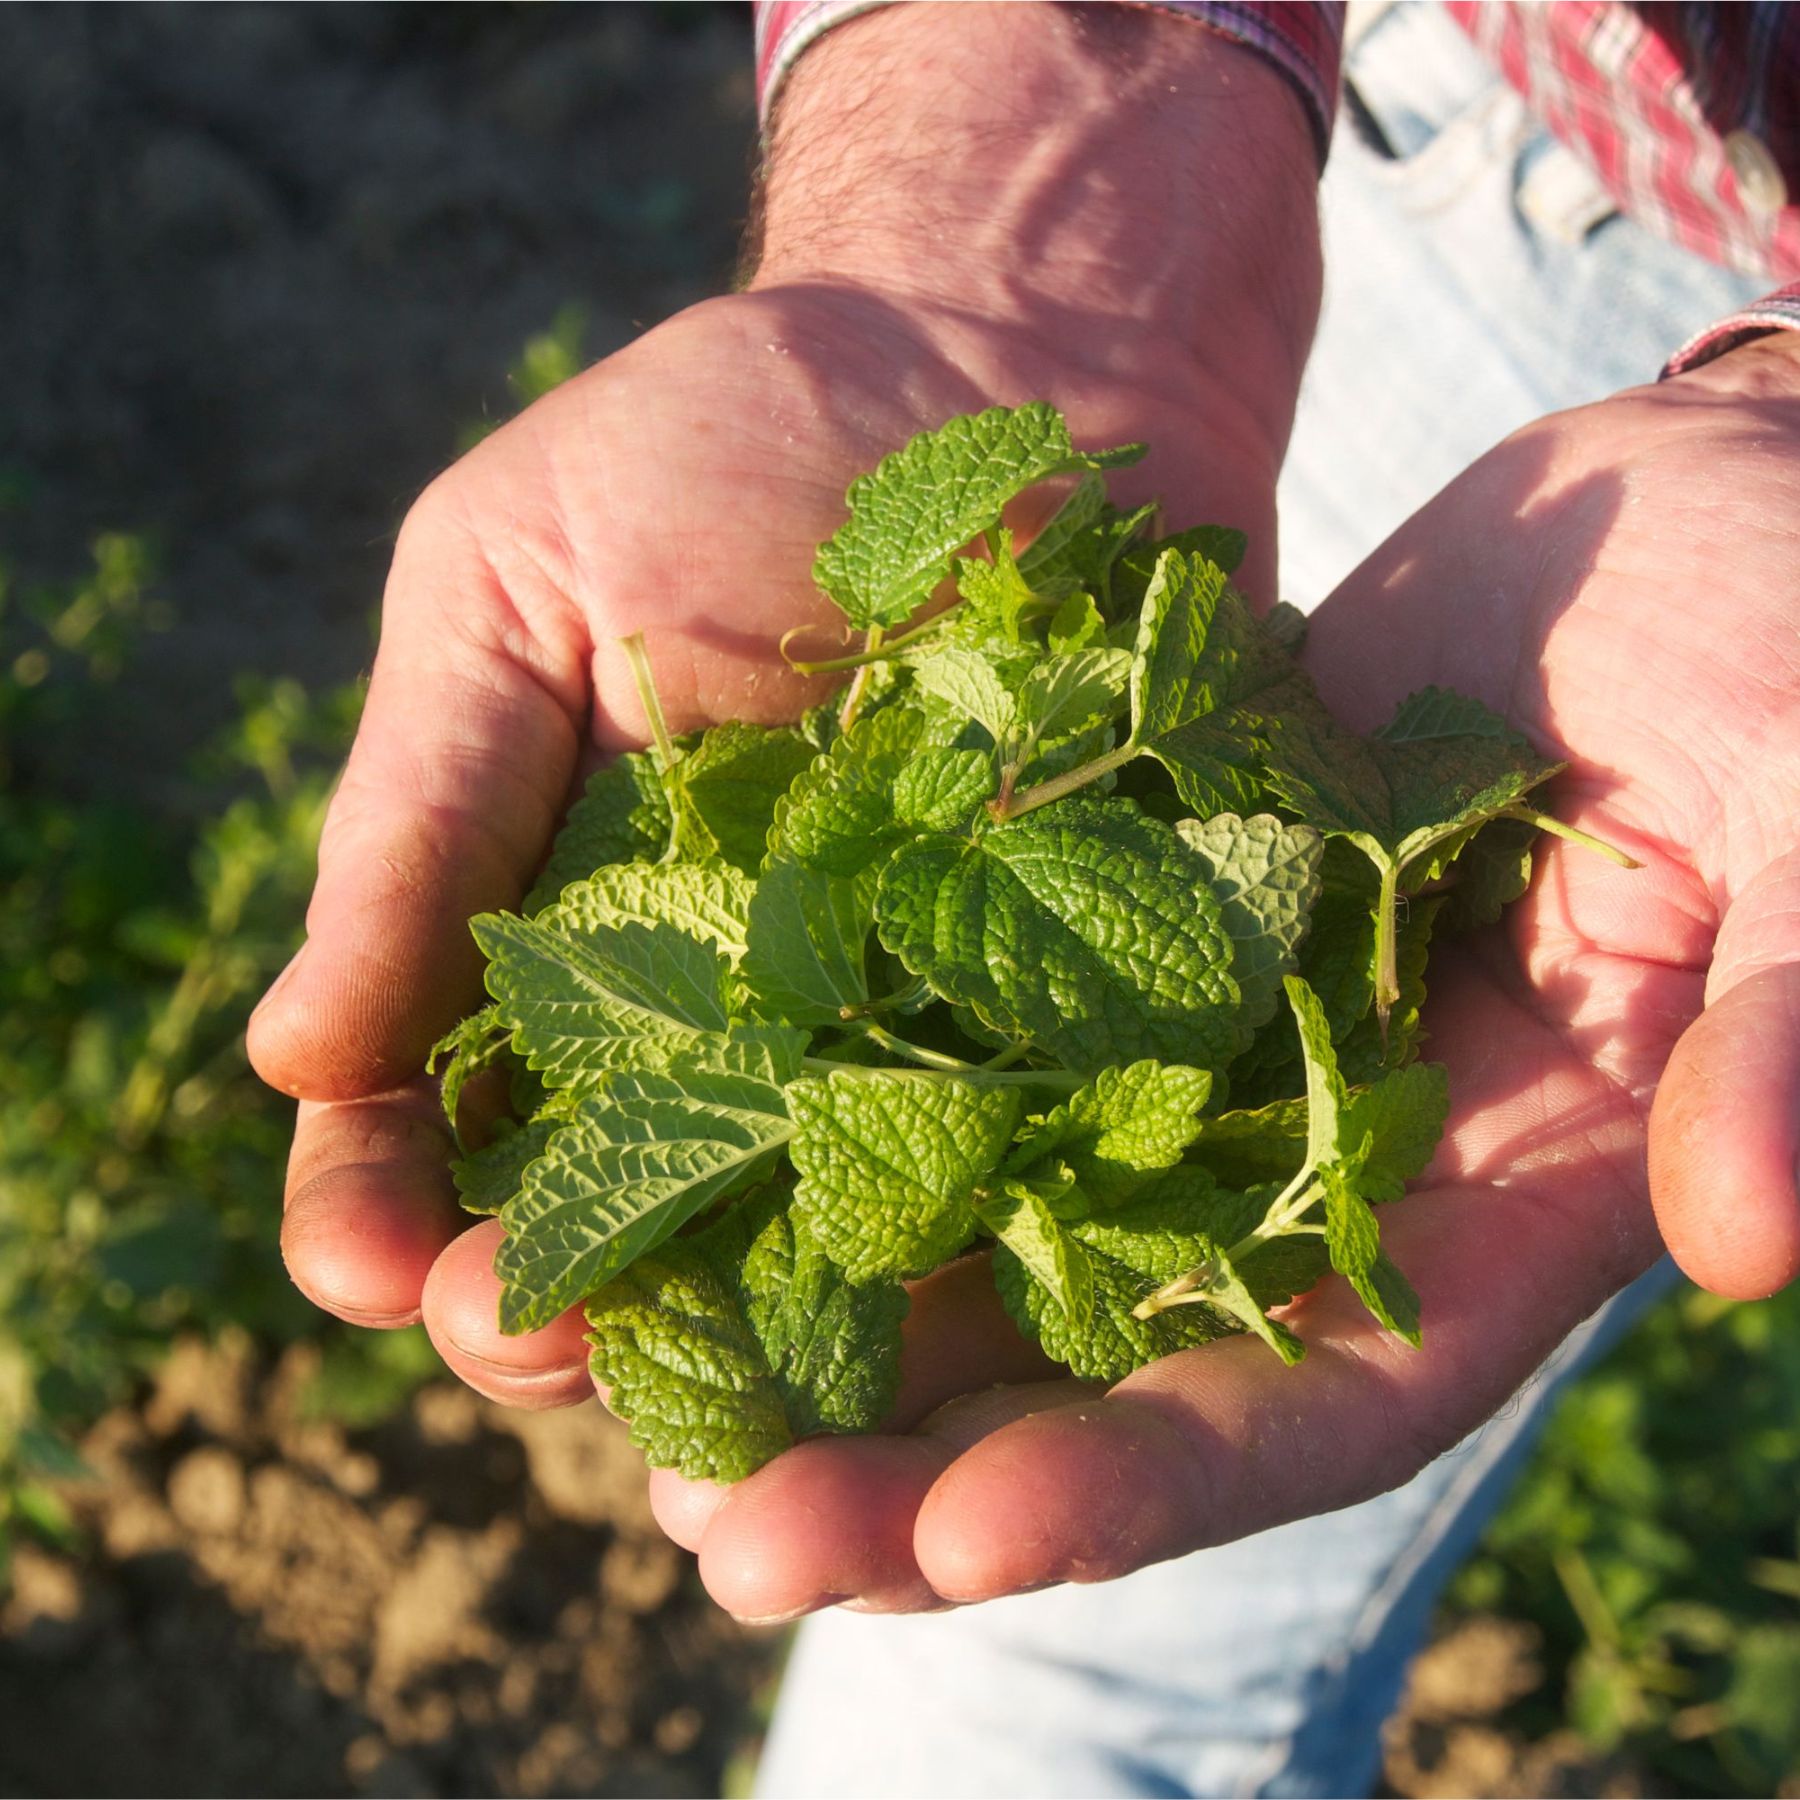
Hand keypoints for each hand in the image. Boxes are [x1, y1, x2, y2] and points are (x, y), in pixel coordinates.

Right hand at [248, 17, 1318, 1421]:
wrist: (1014, 353)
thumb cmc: (731, 440)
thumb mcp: (514, 591)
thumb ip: (422, 820)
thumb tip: (292, 1061)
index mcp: (561, 933)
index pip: (441, 1111)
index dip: (387, 1201)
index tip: (365, 1257)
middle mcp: (727, 1012)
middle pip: (620, 1208)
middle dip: (556, 1294)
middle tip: (520, 1337)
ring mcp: (904, 1019)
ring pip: (805, 1226)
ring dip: (744, 1321)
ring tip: (699, 1388)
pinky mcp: (1076, 992)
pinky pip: (1014, 1141)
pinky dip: (971, 1230)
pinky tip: (927, 1304)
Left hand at [632, 335, 1799, 1622]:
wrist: (1683, 517)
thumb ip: (1797, 1025)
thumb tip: (1746, 1232)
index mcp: (1503, 1196)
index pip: (1316, 1398)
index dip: (1146, 1481)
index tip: (954, 1545)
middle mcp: (1334, 1155)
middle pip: (1115, 1352)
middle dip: (926, 1456)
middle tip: (725, 1529)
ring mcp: (1220, 1039)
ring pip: (1009, 1205)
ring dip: (837, 1291)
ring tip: (636, 1369)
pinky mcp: (1138, 917)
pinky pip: (973, 1019)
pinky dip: (849, 1082)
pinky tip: (695, 1123)